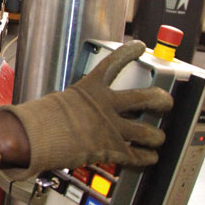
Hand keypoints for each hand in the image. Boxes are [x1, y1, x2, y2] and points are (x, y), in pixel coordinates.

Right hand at [0, 40, 173, 179]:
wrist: (38, 136)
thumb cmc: (41, 119)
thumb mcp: (61, 99)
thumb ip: (78, 102)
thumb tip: (81, 108)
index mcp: (91, 89)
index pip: (114, 63)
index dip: (129, 53)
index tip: (140, 46)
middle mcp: (107, 106)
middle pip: (146, 98)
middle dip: (162, 99)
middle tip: (166, 100)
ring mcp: (113, 128)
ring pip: (149, 131)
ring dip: (157, 136)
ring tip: (158, 137)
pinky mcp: (113, 149)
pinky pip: (139, 155)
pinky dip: (147, 157)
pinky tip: (150, 157)